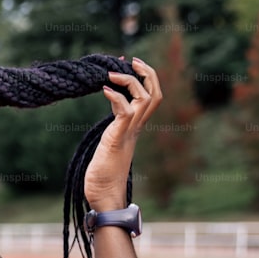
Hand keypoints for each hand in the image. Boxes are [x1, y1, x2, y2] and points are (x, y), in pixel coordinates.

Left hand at [84, 57, 161, 210]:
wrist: (104, 196)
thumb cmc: (102, 176)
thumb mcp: (109, 144)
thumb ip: (114, 129)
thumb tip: (110, 118)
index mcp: (135, 129)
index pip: (151, 97)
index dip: (145, 79)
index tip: (131, 65)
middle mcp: (136, 129)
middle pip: (156, 93)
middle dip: (147, 73)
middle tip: (132, 60)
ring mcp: (129, 133)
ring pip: (146, 98)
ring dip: (130, 81)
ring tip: (112, 73)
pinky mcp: (118, 139)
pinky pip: (125, 111)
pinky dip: (116, 97)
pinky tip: (105, 90)